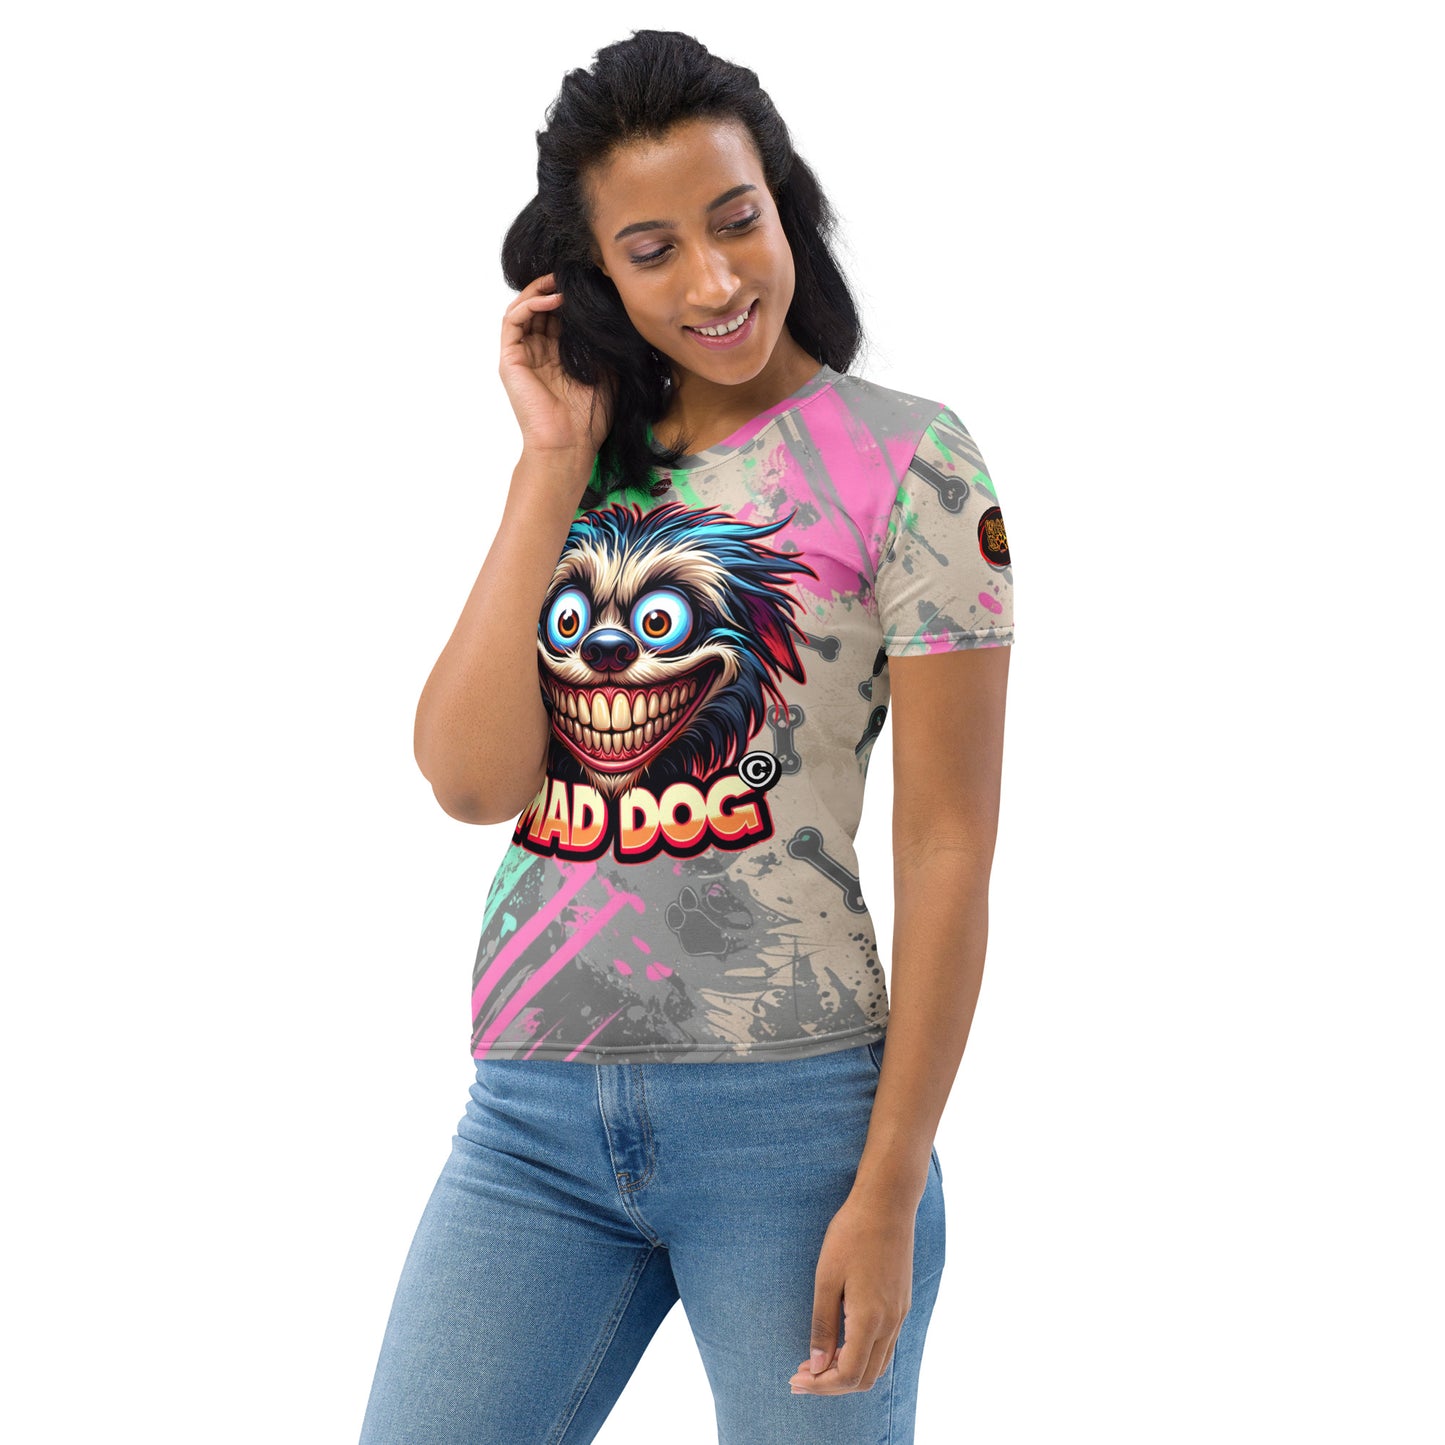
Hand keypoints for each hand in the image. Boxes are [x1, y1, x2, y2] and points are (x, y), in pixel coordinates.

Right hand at [499, 272, 616, 459]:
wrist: (570, 445)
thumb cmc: (590, 417)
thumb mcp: (606, 371)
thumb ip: (602, 342)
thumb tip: (611, 309)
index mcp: (558, 356)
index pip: (559, 316)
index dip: (570, 297)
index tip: (589, 283)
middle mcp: (537, 353)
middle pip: (539, 307)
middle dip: (554, 287)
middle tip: (574, 274)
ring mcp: (521, 355)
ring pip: (523, 308)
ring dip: (540, 289)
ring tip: (561, 281)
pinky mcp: (510, 360)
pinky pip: (513, 320)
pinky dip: (530, 303)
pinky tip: (553, 299)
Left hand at [787, 1192, 916, 1394]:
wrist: (887, 1204)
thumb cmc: (851, 1235)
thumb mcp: (827, 1278)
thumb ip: (822, 1325)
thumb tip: (816, 1366)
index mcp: (870, 1319)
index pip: (848, 1375)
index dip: (820, 1385)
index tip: (794, 1379)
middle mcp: (891, 1323)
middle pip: (865, 1379)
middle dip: (831, 1384)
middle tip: (800, 1375)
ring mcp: (900, 1315)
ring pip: (878, 1366)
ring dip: (848, 1372)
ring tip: (817, 1362)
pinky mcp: (902, 1304)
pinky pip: (885, 1347)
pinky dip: (862, 1356)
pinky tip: (841, 1343)